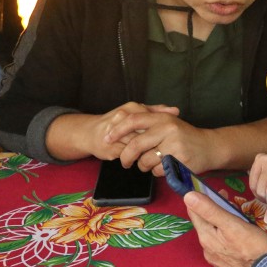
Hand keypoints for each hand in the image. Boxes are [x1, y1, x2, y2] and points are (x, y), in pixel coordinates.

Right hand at [45, 102, 177, 161]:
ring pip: (138, 145)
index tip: (170, 138)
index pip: (154, 120)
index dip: (163, 132)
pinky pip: (129, 155)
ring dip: (146, 152)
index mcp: (132, 108)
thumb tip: (176, 110)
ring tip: (154, 155)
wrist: (90, 132)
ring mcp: (115, 132)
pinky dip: (136, 158)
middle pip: (147, 133)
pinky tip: (140, 159)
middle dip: (155, 143)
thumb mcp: (137, 112)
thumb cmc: (118, 122)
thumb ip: (156, 111)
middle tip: (164, 149)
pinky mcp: (111, 147)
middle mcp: (123, 117)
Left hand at [105, 110, 216, 176]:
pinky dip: (156, 172)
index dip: (117, 130)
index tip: (107, 138)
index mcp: (162, 118)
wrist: (210, 147)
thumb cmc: (186, 136)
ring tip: (150, 164)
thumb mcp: (169, 124)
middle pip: (135, 144)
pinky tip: (164, 167)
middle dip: (125, 156)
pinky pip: (157, 170)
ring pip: (145, 160)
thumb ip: (149, 124)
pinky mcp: (179, 160)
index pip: (133, 120)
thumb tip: (119, 125)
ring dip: (143, 166)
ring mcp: (174, 145)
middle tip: (123, 162)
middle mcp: (168, 129)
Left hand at [184, 191, 266, 266]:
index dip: (201, 198)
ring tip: (235, 216)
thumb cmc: (253, 246)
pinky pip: (222, 246)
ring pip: (214, 235)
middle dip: (212, 210)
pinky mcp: (226, 266)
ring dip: (220, 223)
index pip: (194, 212)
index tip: (213, 190)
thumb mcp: (232, 223)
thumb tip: (187, 196)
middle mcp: (207, 249)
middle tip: (228, 200)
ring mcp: (216, 259)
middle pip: (204, 224)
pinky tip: (238, 235)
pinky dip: (226, 236)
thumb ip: (210, 209)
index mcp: (206, 237)